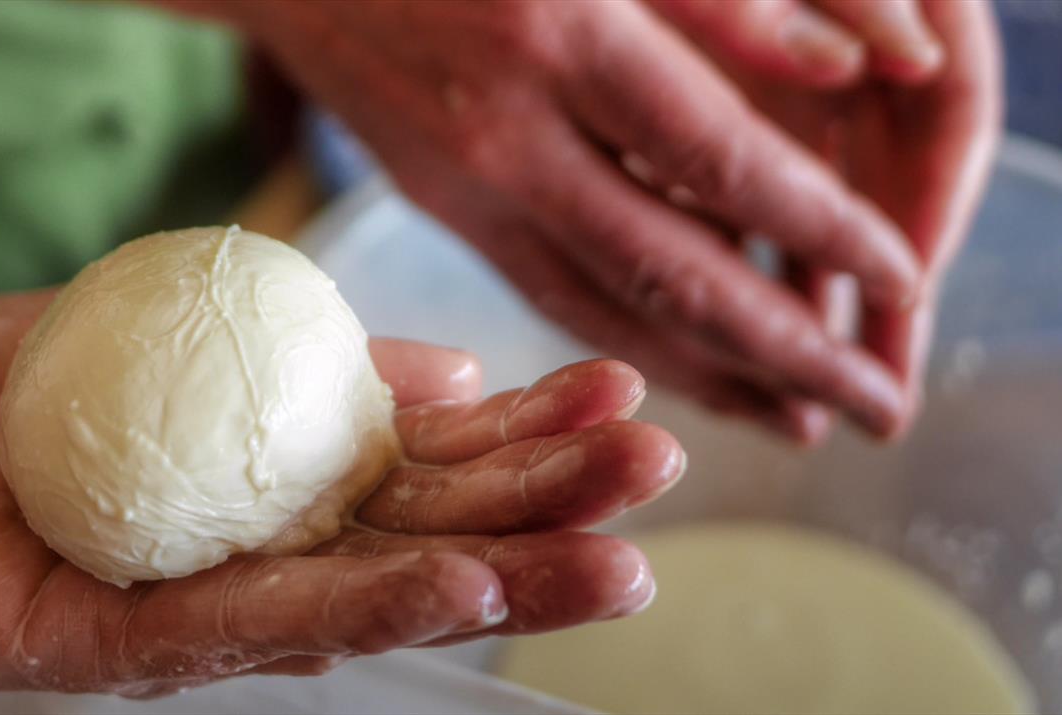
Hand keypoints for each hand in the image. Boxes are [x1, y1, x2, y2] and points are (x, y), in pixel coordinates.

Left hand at [0, 291, 682, 694]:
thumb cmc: (30, 388)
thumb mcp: (191, 330)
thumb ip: (326, 359)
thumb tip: (458, 372)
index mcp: (299, 476)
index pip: (441, 459)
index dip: (537, 432)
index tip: (627, 395)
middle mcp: (281, 546)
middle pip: (439, 531)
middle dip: (556, 506)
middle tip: (664, 474)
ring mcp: (222, 603)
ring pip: (383, 594)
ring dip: (504, 577)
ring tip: (616, 562)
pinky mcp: (143, 649)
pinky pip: (270, 626)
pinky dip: (374, 608)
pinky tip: (461, 590)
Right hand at [173, 0, 941, 441]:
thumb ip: (723, 3)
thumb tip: (852, 70)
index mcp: (560, 35)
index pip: (722, 163)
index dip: (823, 230)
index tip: (905, 281)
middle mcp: (509, 134)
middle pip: (669, 273)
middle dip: (788, 352)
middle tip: (873, 409)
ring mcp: (466, 187)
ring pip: (605, 310)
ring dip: (713, 378)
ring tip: (799, 419)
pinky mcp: (443, 212)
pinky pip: (550, 297)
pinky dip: (631, 347)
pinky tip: (688, 372)